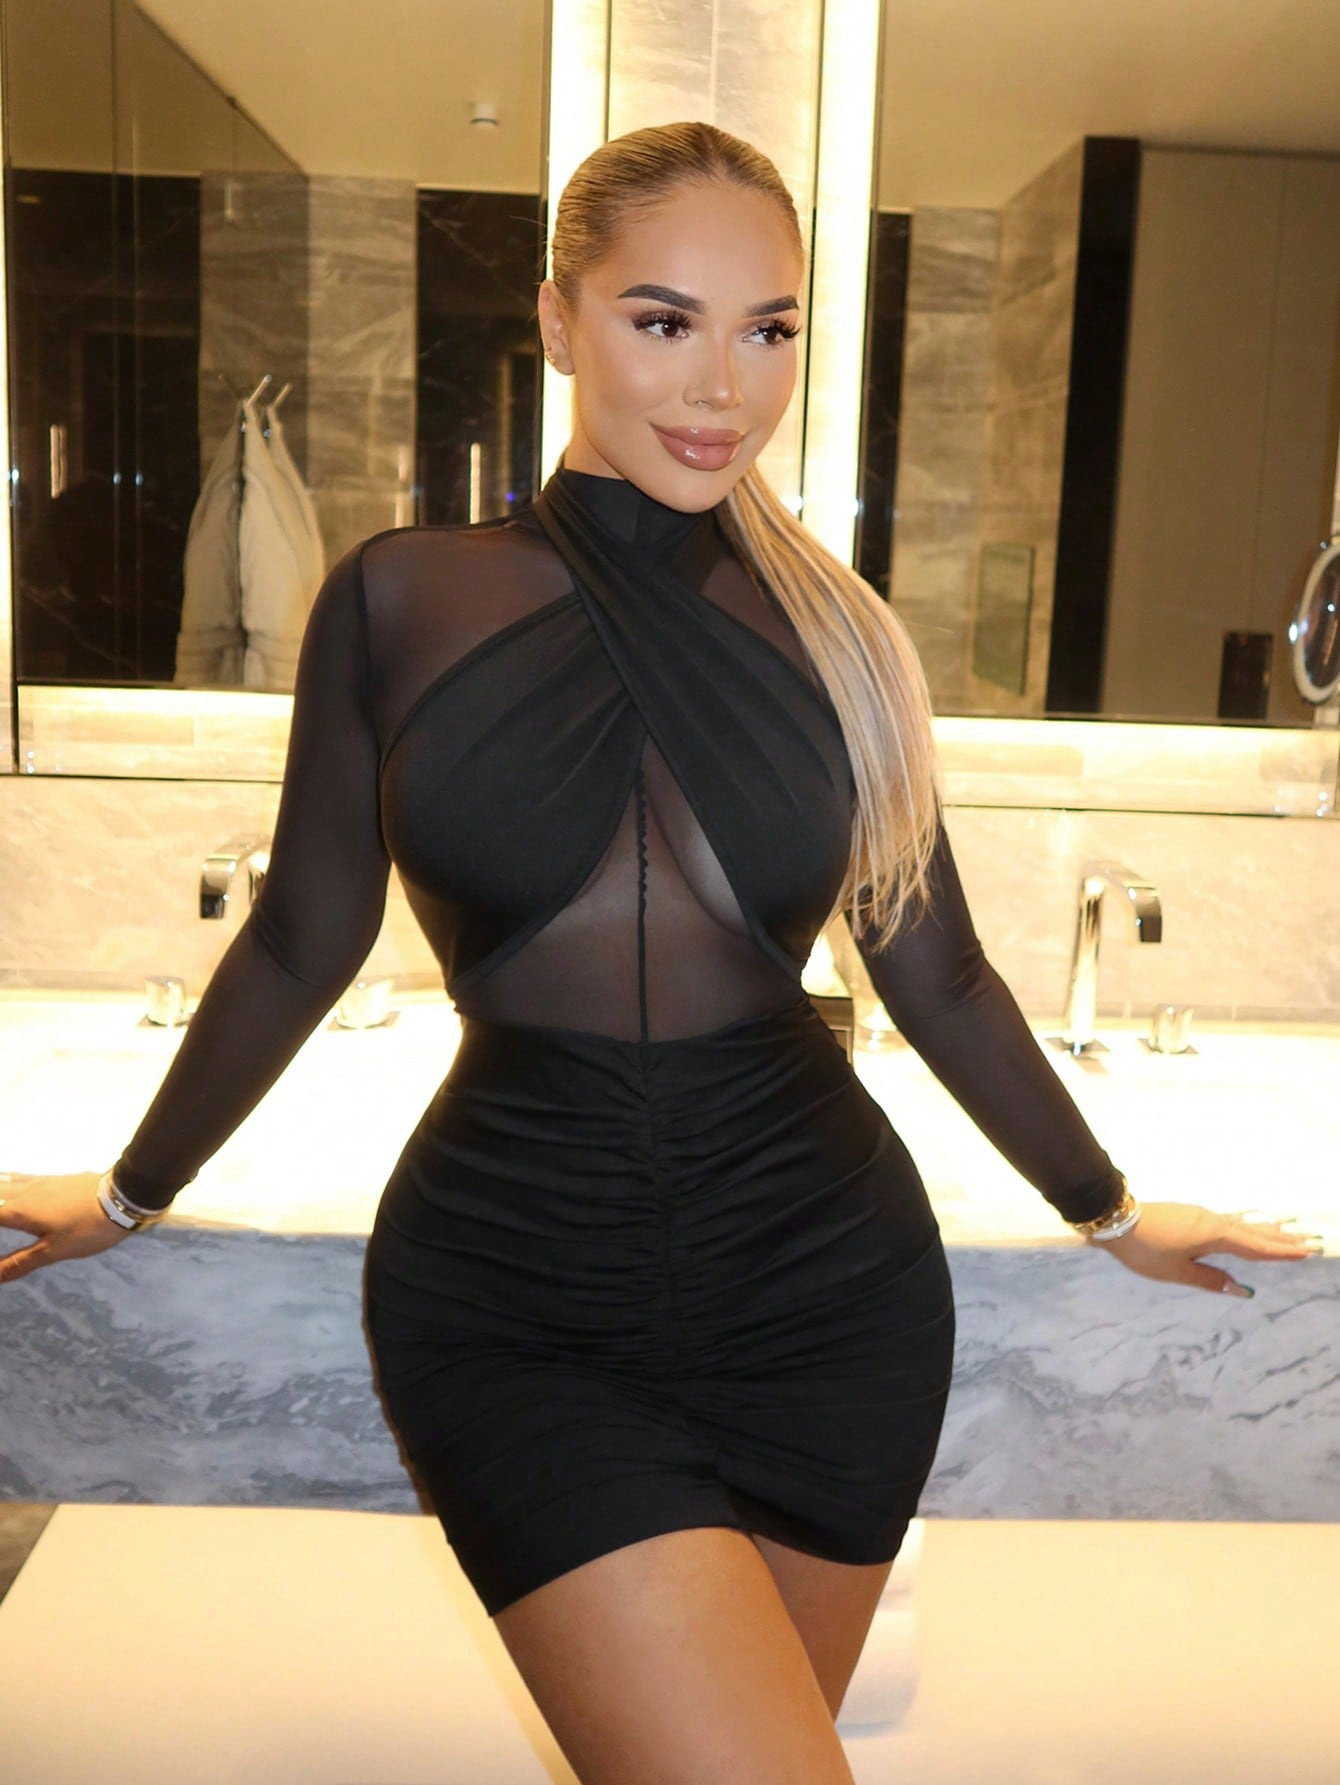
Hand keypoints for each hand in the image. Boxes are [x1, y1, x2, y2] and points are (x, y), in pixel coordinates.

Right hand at [0, 1171, 138, 1284]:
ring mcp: (38, 1182)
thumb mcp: (54, 1251)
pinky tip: (6, 1181)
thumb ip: (19, 1263)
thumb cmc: (87, 1228)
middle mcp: (22, 1191)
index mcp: (18, 1211)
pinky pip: (17, 1177)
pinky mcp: (53, 1179)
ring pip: (3, 1182)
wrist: (123, 1196)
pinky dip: (4, 1180)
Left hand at [1091, 1200, 1322, 1296]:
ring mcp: (1202, 1215)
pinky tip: (1249, 1220)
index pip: (1255, 1248)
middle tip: (1308, 1242)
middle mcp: (1213, 1221)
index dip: (1280, 1252)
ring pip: (1242, 1224)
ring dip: (1265, 1230)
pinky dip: (1245, 1222)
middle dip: (1280, 1239)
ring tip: (1288, 1231)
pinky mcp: (1191, 1214)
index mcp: (1215, 1236)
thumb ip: (1211, 1280)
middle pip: (1254, 1232)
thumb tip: (1241, 1289)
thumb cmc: (1145, 1249)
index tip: (1306, 1253)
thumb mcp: (1177, 1272)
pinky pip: (1228, 1219)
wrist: (1115, 1219)